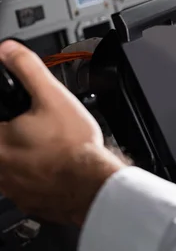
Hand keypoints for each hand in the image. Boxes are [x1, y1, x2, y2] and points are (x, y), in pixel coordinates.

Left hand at [0, 41, 125, 225]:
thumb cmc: (75, 146)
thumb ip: (27, 69)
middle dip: (19, 133)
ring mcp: (11, 188)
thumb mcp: (53, 96)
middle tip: (42, 129)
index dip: (9, 116)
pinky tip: (56, 167)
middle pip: (4, 142)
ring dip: (26, 155)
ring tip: (51, 147)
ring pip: (11, 166)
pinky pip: (24, 185)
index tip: (22, 115)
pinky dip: (36, 175)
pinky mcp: (27, 201)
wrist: (93, 184)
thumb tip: (9, 50)